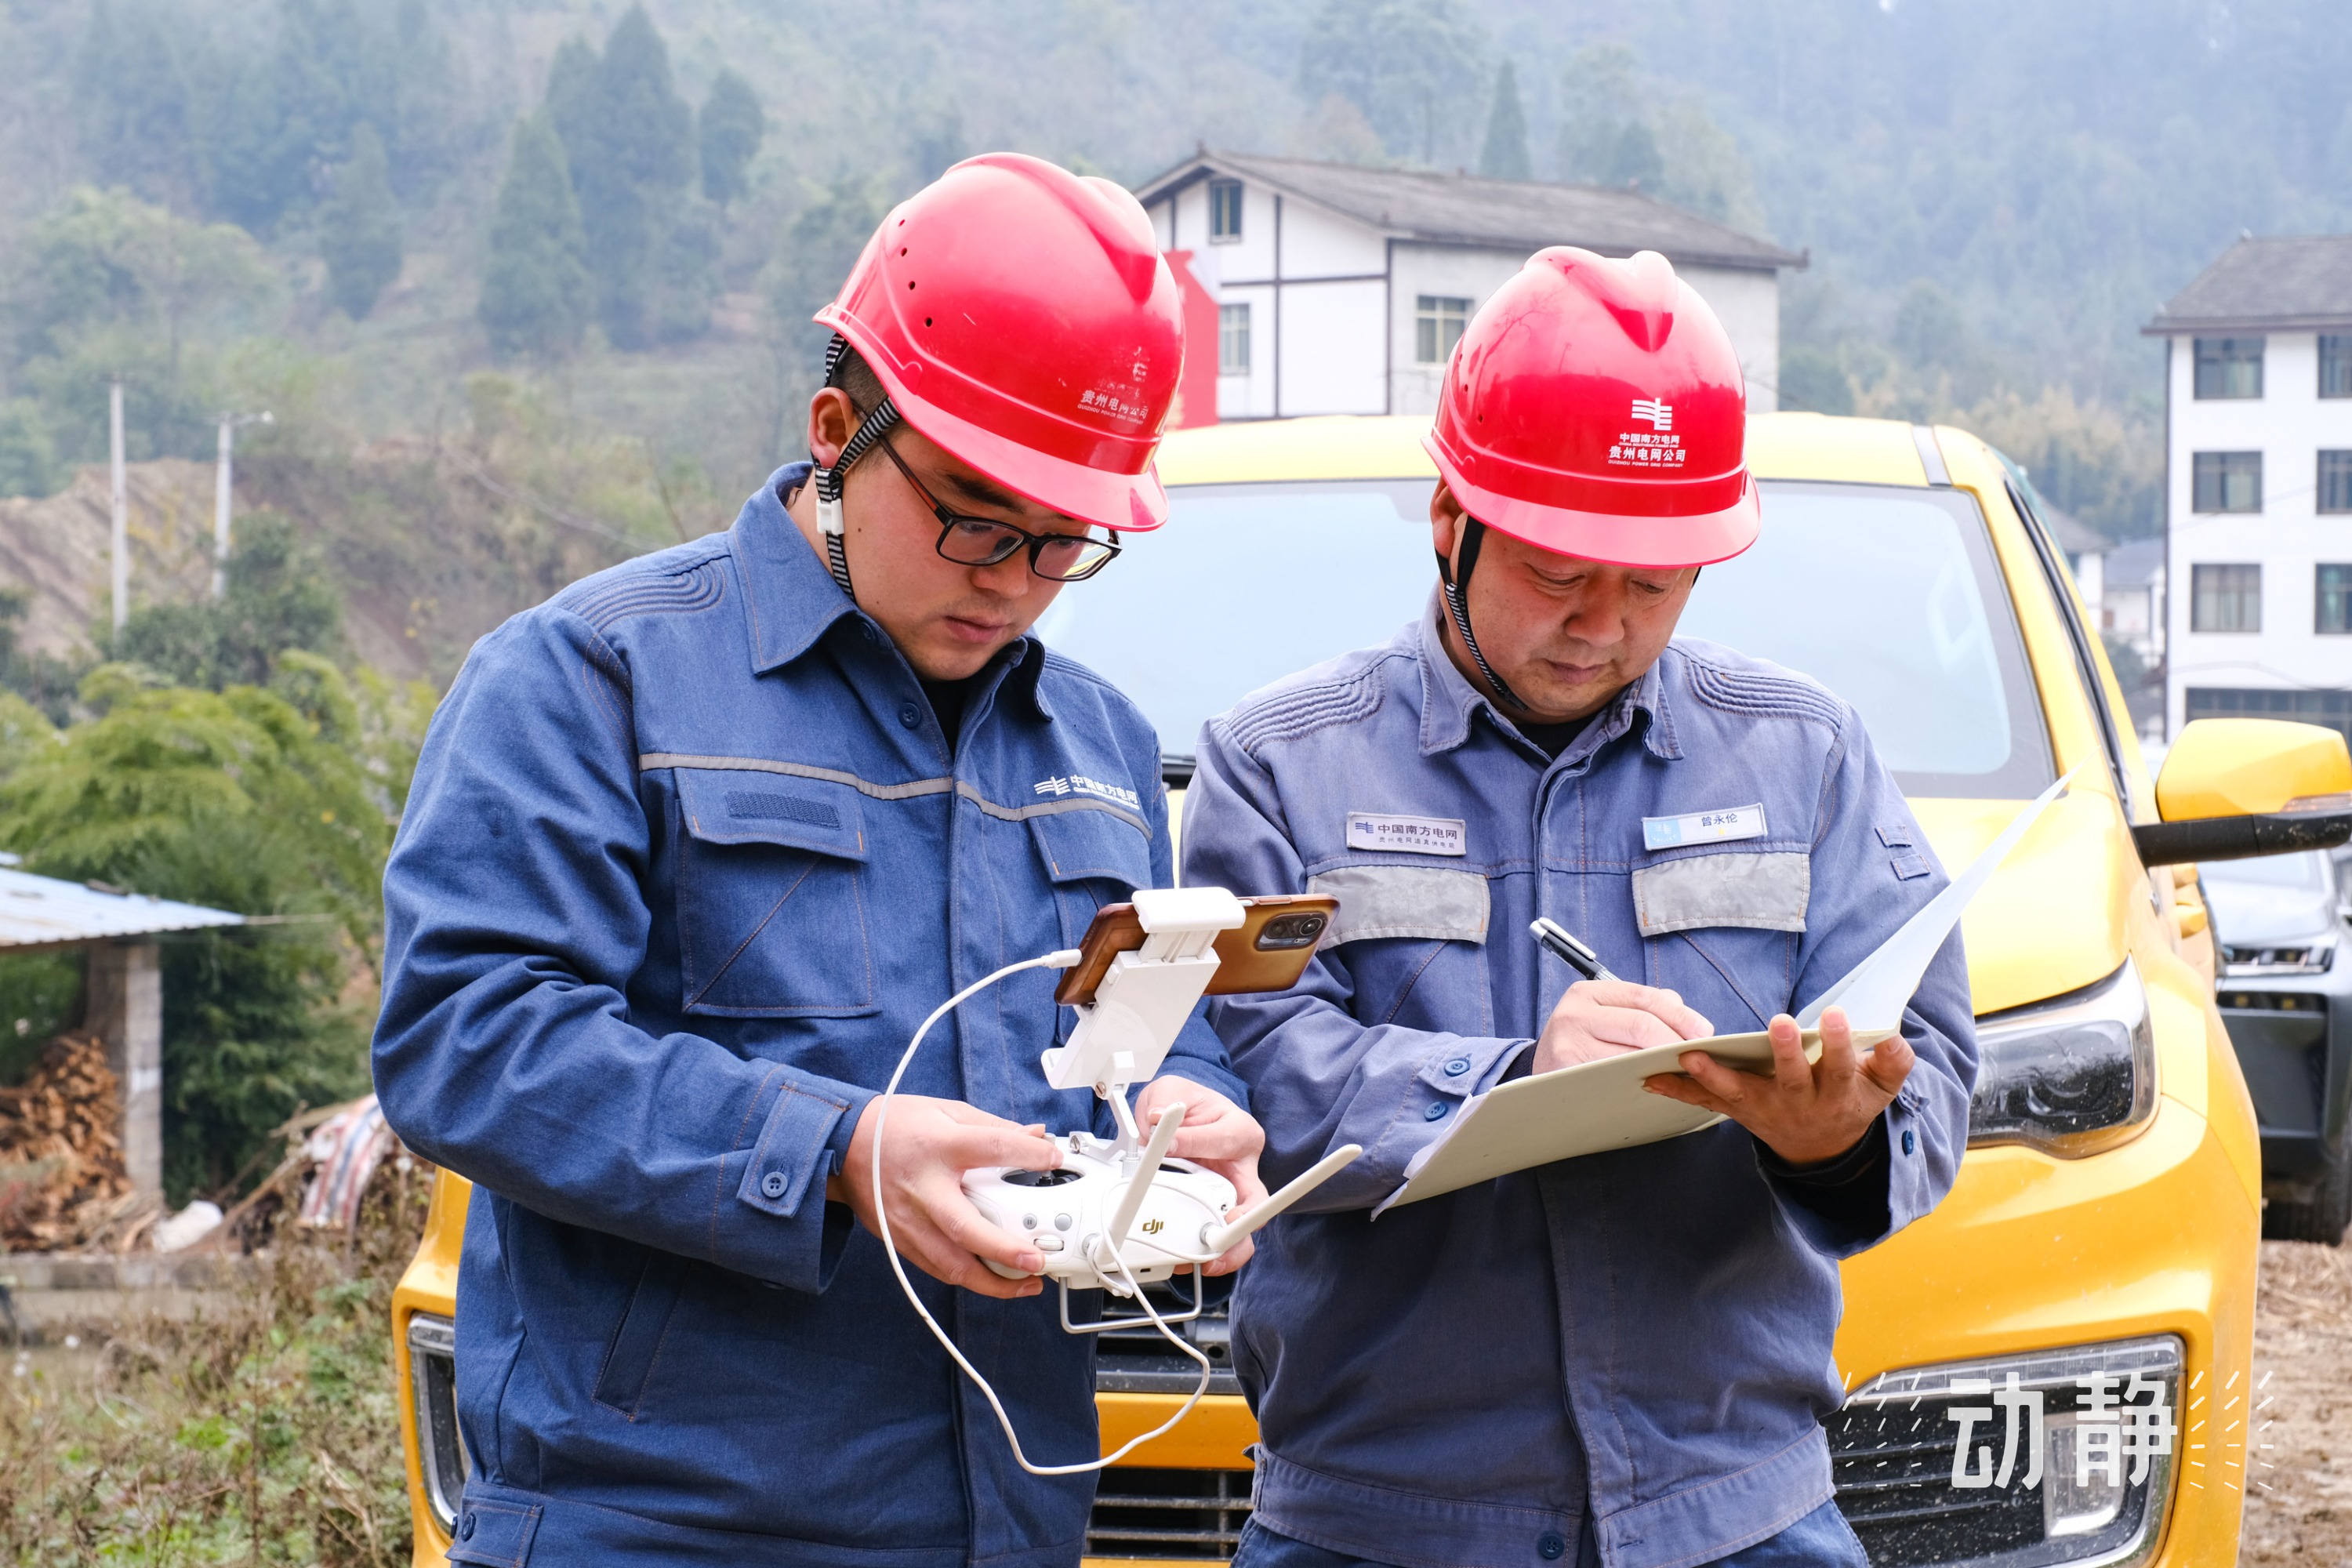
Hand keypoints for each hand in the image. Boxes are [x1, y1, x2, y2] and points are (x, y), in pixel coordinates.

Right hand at [829, 1095, 1064, 1298]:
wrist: (841, 1146)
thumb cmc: (895, 1126)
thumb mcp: (946, 1111)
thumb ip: (994, 1127)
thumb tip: (1036, 1137)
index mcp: (939, 1145)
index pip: (992, 1149)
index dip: (1029, 1154)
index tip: (1054, 1158)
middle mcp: (924, 1187)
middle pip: (966, 1227)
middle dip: (1005, 1250)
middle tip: (1038, 1261)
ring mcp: (909, 1219)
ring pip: (951, 1263)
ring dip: (992, 1281)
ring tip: (1026, 1283)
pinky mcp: (899, 1240)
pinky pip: (937, 1269)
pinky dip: (968, 1279)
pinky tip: (992, 1280)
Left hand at [1134, 1076, 1268, 1275]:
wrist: (1176, 1116)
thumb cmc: (1184, 1104)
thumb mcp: (1172, 1092)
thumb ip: (1167, 1103)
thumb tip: (1159, 1125)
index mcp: (1240, 1131)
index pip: (1226, 1141)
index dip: (1196, 1147)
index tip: (1167, 1149)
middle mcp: (1242, 1167)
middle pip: (1255, 1205)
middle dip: (1237, 1227)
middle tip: (1216, 1237)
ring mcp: (1229, 1194)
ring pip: (1240, 1231)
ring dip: (1220, 1248)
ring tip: (1199, 1259)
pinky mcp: (1212, 1212)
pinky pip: (1214, 1238)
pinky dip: (1199, 1252)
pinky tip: (1182, 1258)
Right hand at [1531, 979, 1712, 1072]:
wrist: (1541, 1071)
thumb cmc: (1582, 1041)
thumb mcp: (1604, 1014)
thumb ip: (1642, 1007)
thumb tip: (1684, 1013)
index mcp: (1587, 993)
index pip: (1644, 997)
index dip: (1680, 1016)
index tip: (1704, 1033)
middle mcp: (1574, 1014)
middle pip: (1641, 1025)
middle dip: (1676, 1042)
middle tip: (1696, 1056)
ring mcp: (1568, 1045)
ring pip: (1632, 1055)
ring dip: (1663, 1064)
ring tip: (1682, 1070)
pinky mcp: (1569, 1074)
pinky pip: (1617, 1078)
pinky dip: (1642, 1080)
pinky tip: (1657, 1083)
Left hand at [1642, 1006, 1914, 1166]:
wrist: (1822, 1148)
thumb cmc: (1850, 1101)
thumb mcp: (1881, 1088)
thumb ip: (1892, 1062)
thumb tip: (1892, 1037)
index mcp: (1836, 1094)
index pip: (1840, 1066)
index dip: (1837, 1043)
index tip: (1834, 1015)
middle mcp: (1800, 1104)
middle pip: (1792, 1079)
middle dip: (1785, 1052)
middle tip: (1779, 1024)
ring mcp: (1765, 1110)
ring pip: (1739, 1094)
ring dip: (1714, 1075)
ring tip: (1692, 1056)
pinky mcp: (1738, 1112)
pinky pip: (1706, 1103)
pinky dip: (1679, 1090)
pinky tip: (1651, 1078)